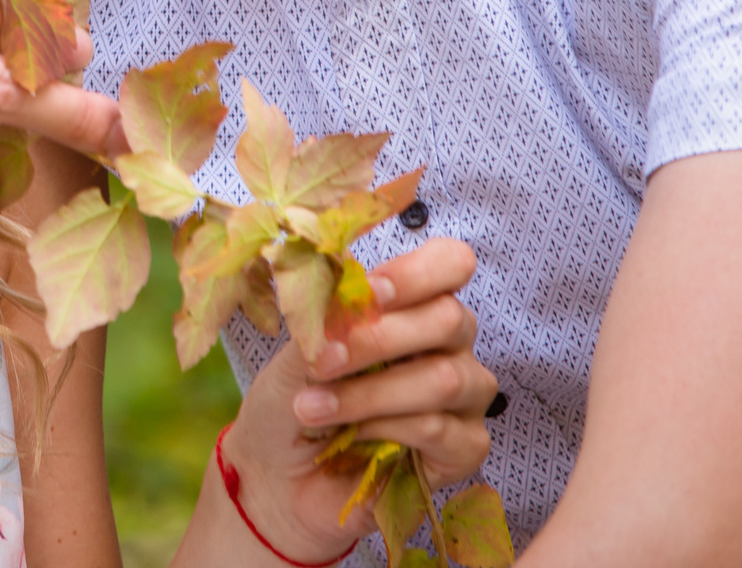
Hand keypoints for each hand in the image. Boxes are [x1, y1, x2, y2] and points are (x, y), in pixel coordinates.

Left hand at [216, 239, 495, 560]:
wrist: (276, 477)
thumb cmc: (290, 400)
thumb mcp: (300, 350)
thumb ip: (331, 318)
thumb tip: (354, 294)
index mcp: (413, 305)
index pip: (452, 263)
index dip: (419, 272)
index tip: (371, 291)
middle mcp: (449, 345)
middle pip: (449, 318)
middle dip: (376, 338)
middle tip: (320, 362)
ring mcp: (464, 399)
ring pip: (444, 378)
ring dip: (369, 393)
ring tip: (312, 408)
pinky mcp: (464, 450)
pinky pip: (441, 430)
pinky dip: (387, 430)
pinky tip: (352, 438)